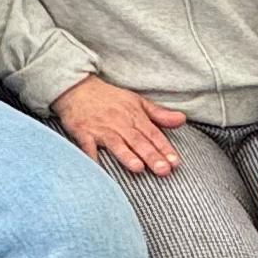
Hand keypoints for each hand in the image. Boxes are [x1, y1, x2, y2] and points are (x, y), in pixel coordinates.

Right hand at [52, 73, 185, 174]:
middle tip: (163, 170)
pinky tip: (98, 170)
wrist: (75, 87)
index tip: (175, 163)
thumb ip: (159, 114)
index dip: (165, 148)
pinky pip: (87, 147)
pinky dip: (92, 158)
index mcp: (134, 115)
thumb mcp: (136, 101)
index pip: (153, 134)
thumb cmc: (108, 98)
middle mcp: (119, 122)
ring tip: (138, 168)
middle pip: (138, 141)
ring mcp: (100, 128)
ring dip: (127, 155)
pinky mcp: (82, 132)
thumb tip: (182, 120)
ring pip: (116, 143)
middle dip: (151, 155)